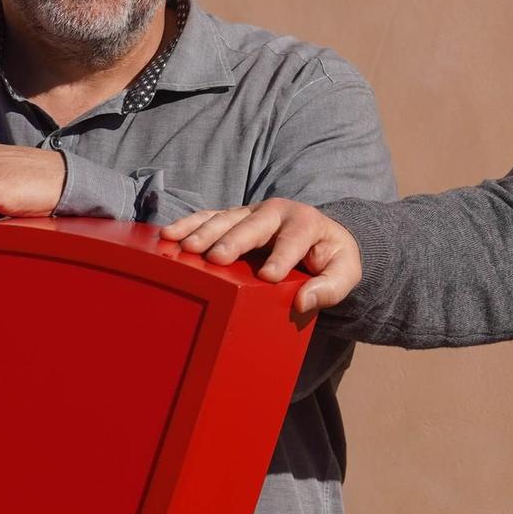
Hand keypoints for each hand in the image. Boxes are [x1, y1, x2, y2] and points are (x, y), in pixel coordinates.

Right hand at [160, 199, 360, 313]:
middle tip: (214, 258)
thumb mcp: (345, 273)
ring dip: (203, 231)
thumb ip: (331, 287)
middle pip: (253, 224)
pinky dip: (188, 225)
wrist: (321, 238)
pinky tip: (167, 235)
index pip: (294, 239)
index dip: (281, 257)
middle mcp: (276, 212)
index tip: (268, 277)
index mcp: (306, 223)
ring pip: (225, 219)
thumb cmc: (330, 259)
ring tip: (182, 247)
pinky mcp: (233, 219)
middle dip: (233, 240)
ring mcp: (252, 213)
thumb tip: (304, 301)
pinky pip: (208, 218)